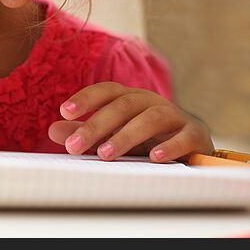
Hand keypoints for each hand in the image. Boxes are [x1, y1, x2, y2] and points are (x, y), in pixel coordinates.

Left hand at [48, 82, 213, 162]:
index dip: (86, 98)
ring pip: (150, 118)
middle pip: (123, 105)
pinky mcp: (196, 135)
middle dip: (96, 125)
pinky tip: (154, 158)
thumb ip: (86, 132)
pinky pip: (184, 138)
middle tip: (74, 146)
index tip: (64, 111)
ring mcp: (176, 117)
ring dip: (125, 135)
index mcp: (130, 98)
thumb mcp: (115, 134)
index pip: (107, 91)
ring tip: (105, 154)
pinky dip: (170, 147)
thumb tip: (53, 130)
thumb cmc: (147, 138)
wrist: (194, 145)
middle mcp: (152, 102)